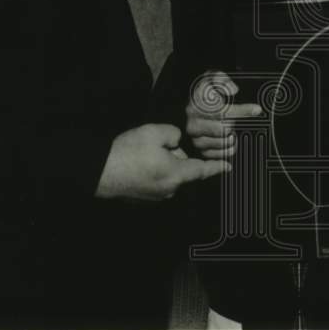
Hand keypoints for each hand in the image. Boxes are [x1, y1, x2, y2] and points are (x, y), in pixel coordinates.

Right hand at [96, 124, 229, 200]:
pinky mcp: (143, 197)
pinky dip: (151, 171)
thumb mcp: (155, 133)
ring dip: (162, 163)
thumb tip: (176, 142)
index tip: (228, 166)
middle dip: (175, 156)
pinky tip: (137, 163)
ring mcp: (155, 195)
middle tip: (156, 145)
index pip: (203, 170)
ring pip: (168, 174)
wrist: (99, 171)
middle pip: (182, 169)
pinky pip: (155, 180)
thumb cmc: (127, 153)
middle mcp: (169, 189)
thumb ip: (174, 135)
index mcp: (176, 174)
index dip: (217, 167)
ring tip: (142, 153)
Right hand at [185, 71, 261, 159]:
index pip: (221, 110)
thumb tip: (232, 90)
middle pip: (222, 128)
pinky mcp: (199, 149)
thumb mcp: (213, 78)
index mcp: (197, 104)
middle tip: (238, 121)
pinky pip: (217, 155)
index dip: (241, 110)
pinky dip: (227, 150)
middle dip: (233, 124)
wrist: (196, 106)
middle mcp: (193, 121)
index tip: (256, 109)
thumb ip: (221, 79)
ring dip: (231, 138)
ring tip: (234, 132)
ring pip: (220, 142)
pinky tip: (231, 142)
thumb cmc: (207, 93)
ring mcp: (195, 137)